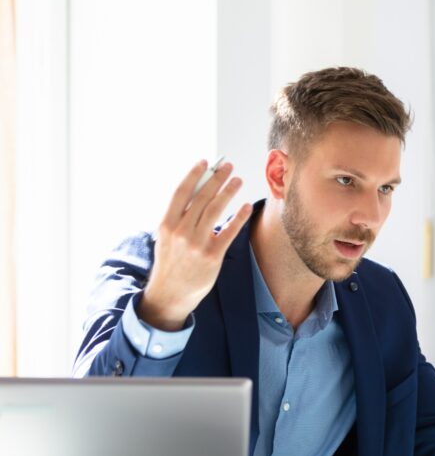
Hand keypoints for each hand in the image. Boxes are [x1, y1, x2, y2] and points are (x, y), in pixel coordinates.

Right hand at [138, 160, 251, 330]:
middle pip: (201, 198)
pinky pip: (228, 232)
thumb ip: (178, 217)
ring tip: (238, 180)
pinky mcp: (212, 255)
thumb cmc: (170, 261)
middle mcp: (180, 232)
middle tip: (228, 167)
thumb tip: (198, 190)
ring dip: (228, 192)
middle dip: (216, 179)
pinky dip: (238, 217)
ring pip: (215, 211)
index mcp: (166, 224)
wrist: (170, 293)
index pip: (181, 193)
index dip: (193, 175)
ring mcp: (196, 244)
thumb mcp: (166, 237)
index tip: (204, 162)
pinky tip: (247, 206)